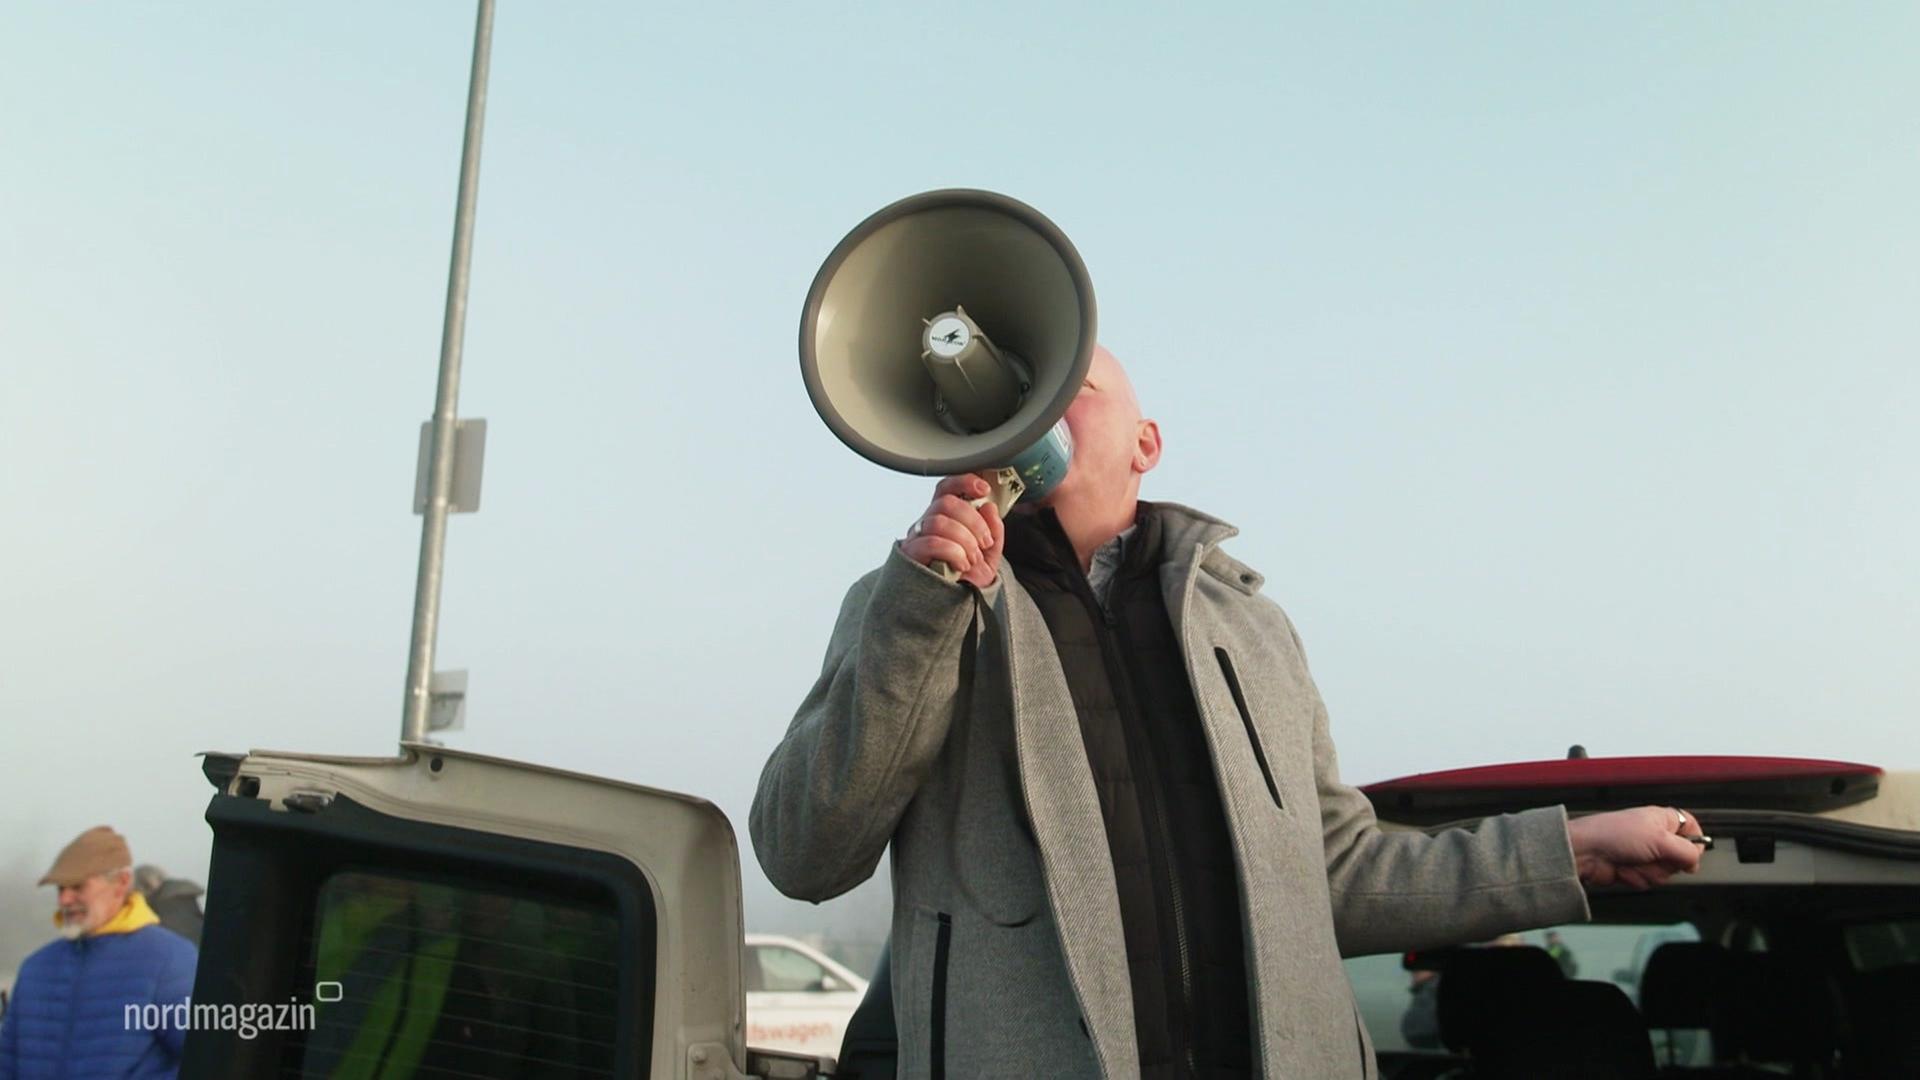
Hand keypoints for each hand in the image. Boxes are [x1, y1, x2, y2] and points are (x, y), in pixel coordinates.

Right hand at [901, 474, 1004, 587]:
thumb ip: (994, 530)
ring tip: (973, 558)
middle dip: (972, 521)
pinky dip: (953, 552)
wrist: (951, 608)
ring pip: (939, 521)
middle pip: (946, 503)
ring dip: (964, 540)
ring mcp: (917, 538)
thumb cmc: (966, 578)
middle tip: (985, 542)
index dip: (964, 482)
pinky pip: (931, 543)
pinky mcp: (911, 556)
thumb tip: (990, 507)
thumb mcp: (989, 554)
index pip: (947, 487)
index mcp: (945, 517)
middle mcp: (927, 522)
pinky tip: (962, 565)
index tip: (984, 489)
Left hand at [1567, 806, 1705, 889]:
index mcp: (1662, 820)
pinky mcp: (1633, 870)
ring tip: (1632, 861)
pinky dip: (1635, 878)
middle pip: (1680, 857)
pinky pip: (1647, 881)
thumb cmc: (1614, 834)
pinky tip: (1623, 868)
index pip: (1691, 827)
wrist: (1585, 852)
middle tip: (1652, 855)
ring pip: (1664, 873)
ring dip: (1648, 872)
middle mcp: (1654, 836)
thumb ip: (1686, 851)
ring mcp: (1643, 854)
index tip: (1692, 851)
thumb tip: (1696, 861)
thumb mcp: (1659, 839)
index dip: (1695, 841)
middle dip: (1666, 863)